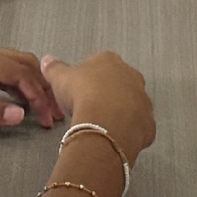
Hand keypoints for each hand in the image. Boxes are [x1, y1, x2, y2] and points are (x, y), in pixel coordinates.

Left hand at [0, 43, 60, 127]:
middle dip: (42, 87)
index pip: (19, 72)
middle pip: (23, 63)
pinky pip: (4, 71)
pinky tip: (24, 102)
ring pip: (16, 65)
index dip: (38, 94)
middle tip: (53, 112)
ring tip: (44, 109)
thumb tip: (19, 114)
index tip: (47, 114)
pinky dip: (19, 85)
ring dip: (33, 85)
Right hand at [37, 51, 155, 160]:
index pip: (98, 64)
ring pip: (131, 104)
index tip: (78, 89)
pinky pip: (138, 126)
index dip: (87, 78)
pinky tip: (114, 136)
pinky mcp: (148, 123)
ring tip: (101, 123)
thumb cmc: (83, 96)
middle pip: (118, 83)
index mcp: (110, 61)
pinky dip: (128, 131)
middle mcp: (131, 77)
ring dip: (119, 112)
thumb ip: (54, 68)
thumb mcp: (59, 77)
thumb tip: (48, 61)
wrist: (103, 123)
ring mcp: (142, 100)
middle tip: (89, 106)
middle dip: (106, 93)